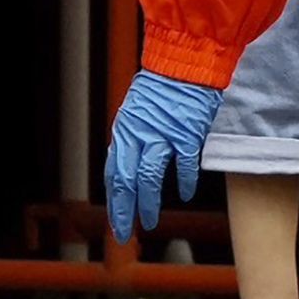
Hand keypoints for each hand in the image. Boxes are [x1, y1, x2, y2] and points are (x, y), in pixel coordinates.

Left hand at [99, 71, 223, 242]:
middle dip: (123, 210)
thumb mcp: (135, 113)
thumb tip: (127, 165)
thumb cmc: (161, 88)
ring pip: (147, 177)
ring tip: (149, 222)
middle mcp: (137, 134)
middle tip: (123, 233)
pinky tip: (184, 195)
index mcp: (123, 131)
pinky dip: (184, 181)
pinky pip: (183, 164)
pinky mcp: (185, 133)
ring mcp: (160, 134)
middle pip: (125, 180)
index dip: (113, 199)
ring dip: (148, 203)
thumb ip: (132, 139)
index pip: (113, 173)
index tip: (115, 219)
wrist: (183, 65)